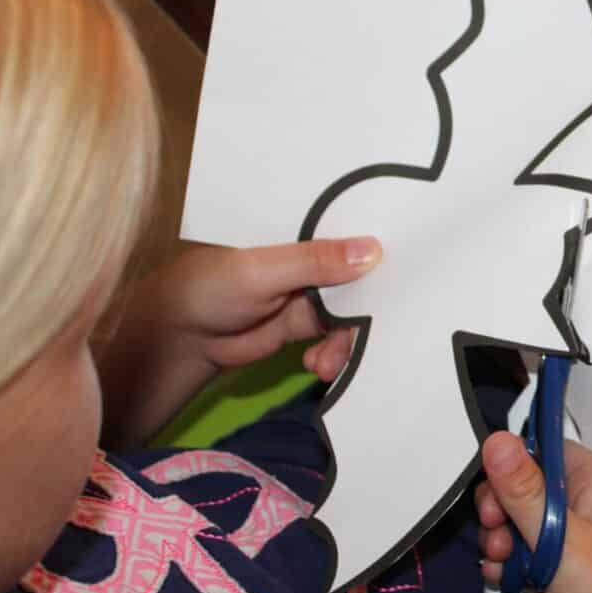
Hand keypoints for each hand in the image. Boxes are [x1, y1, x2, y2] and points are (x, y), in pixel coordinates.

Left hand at [94, 237, 380, 447]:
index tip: (410, 269)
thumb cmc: (212, 286)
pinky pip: (337, 336)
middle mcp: (315, 255)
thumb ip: (316, 262)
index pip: (354, 226)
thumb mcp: (264, 271)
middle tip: (363, 334)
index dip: (381, 244)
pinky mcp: (308, 322)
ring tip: (325, 364)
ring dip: (346, 340)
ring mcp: (314, 290)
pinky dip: (334, 353)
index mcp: (304, 227)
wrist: (182, 337)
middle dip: (370, 306)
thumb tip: (375, 251)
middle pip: (363, 274)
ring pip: (354, 311)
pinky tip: (317, 366)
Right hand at [476, 433, 591, 592]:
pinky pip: (526, 557)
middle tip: (495, 529)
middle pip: (526, 488)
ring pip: (521, 524)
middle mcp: (586, 508)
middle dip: (501, 509)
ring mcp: (574, 543)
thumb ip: (524, 489)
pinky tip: (506, 581)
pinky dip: (511, 566)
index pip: (545, 449)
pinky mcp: (563, 575)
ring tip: (503, 562)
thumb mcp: (561, 537)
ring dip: (503, 541)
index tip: (493, 483)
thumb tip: (498, 440)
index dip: (514, 462)